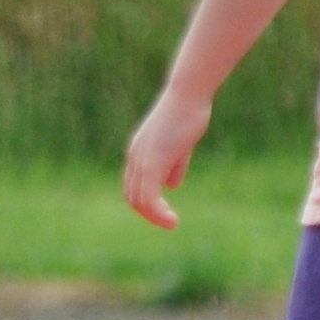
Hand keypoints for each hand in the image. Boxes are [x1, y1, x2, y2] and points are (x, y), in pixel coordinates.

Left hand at [122, 85, 210, 229]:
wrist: (187, 95)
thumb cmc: (187, 114)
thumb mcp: (179, 144)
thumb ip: (174, 165)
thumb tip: (172, 185)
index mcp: (138, 152)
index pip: (133, 186)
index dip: (147, 203)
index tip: (165, 212)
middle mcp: (135, 157)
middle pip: (131, 195)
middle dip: (149, 213)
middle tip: (170, 223)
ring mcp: (142, 160)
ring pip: (138, 199)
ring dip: (154, 216)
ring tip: (172, 224)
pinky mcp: (153, 162)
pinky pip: (148, 195)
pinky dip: (157, 212)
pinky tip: (172, 219)